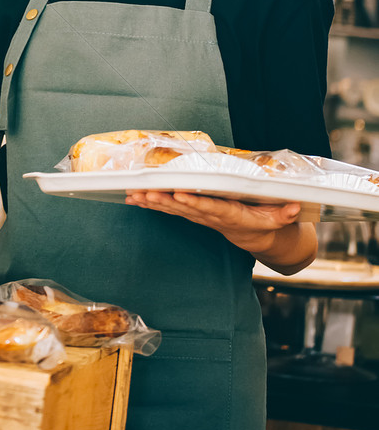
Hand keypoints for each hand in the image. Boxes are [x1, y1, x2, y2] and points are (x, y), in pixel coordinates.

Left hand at [124, 189, 300, 256]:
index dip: (194, 202)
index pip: (210, 208)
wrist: (258, 237)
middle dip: (165, 201)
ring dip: (153, 202)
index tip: (180, 194)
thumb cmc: (267, 221)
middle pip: (185, 209)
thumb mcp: (279, 218)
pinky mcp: (193, 215)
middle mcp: (212, 216)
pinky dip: (152, 204)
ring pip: (174, 209)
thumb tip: (295, 207)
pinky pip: (170, 209)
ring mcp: (200, 217)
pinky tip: (134, 198)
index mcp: (231, 215)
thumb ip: (285, 213)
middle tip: (146, 192)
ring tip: (134, 194)